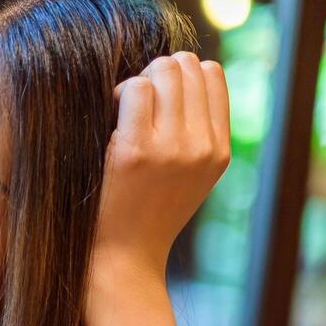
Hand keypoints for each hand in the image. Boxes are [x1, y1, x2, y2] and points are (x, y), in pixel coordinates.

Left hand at [91, 51, 231, 286]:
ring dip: (135, 82)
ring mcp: (171, 147)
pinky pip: (133, 89)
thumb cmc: (145, 215)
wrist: (123, 259)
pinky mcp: (135, 151)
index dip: (178, 74)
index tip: (155, 97)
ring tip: (118, 111)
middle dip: (155, 73)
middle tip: (131, 103)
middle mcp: (202, 146)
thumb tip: (183, 72)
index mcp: (219, 150)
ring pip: (161, 71)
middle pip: (185, 66)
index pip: (211, 74)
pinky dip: (116, 94)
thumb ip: (195, 132)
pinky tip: (107, 120)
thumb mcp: (188, 176)